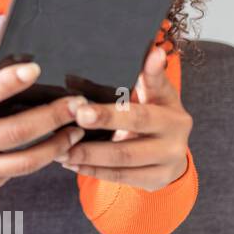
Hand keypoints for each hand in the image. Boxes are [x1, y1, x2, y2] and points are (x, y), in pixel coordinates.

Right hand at [0, 57, 86, 199]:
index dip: (8, 82)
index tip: (35, 69)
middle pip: (13, 132)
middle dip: (51, 117)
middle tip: (76, 104)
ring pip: (23, 162)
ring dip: (56, 146)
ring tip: (76, 131)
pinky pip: (15, 173)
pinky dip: (38, 160)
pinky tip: (55, 146)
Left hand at [58, 45, 191, 188]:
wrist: (171, 152)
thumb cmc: (156, 114)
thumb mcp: (158, 95)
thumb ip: (151, 76)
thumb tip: (154, 50)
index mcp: (173, 116)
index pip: (140, 112)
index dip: (113, 112)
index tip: (83, 109)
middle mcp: (174, 141)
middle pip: (130, 135)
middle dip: (98, 129)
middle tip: (70, 121)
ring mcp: (165, 165)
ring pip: (121, 160)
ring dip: (86, 154)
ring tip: (58, 148)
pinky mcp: (154, 182)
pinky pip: (118, 177)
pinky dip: (91, 169)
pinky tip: (69, 162)